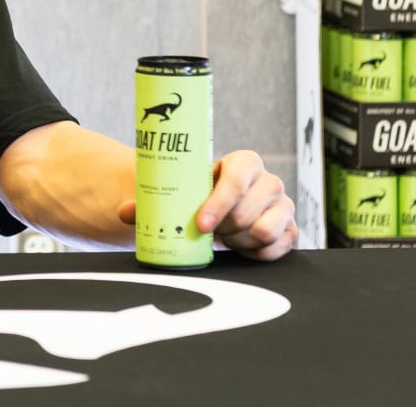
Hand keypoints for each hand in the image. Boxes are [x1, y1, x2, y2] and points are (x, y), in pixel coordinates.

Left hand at [114, 150, 296, 260]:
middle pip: (248, 210)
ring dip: (238, 241)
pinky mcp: (291, 230)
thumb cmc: (201, 196)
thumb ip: (152, 201)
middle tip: (207, 231)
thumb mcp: (181, 193)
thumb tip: (124, 212)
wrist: (224, 210)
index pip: (238, 177)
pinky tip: (240, 248)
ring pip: (265, 230)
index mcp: (244, 162)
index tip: (199, 225)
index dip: (219, 202)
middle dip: (223, 228)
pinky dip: (256, 253)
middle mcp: (269, 181)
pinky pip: (279, 248)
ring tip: (223, 237)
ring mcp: (284, 206)